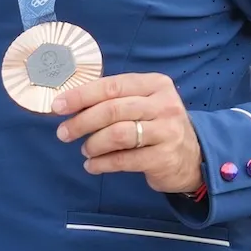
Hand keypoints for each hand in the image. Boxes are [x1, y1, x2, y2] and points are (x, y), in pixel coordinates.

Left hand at [53, 73, 203, 193]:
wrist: (193, 157)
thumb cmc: (156, 125)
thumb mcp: (142, 103)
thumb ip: (114, 99)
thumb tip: (68, 103)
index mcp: (155, 84)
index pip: (112, 86)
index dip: (81, 96)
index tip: (58, 106)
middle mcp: (164, 105)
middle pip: (113, 110)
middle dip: (82, 122)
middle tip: (63, 133)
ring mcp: (167, 132)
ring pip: (118, 135)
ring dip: (93, 144)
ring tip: (84, 150)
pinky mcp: (165, 157)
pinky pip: (124, 160)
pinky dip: (102, 163)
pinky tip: (92, 165)